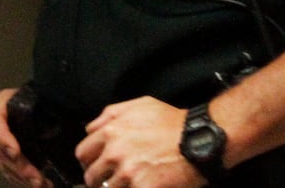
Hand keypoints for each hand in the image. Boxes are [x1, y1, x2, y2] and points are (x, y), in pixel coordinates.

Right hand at [0, 87, 49, 186]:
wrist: (54, 102)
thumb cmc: (51, 99)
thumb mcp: (49, 96)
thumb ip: (50, 106)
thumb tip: (58, 122)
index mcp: (5, 105)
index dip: (2, 138)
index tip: (16, 152)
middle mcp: (0, 123)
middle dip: (18, 166)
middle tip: (36, 179)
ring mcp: (2, 138)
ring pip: (3, 162)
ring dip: (21, 176)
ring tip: (42, 185)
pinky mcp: (10, 152)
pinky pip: (9, 169)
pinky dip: (21, 179)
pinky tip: (39, 184)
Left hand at [78, 96, 202, 187]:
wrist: (200, 140)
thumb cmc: (173, 122)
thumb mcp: (137, 105)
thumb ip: (109, 116)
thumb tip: (91, 129)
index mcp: (110, 131)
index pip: (83, 153)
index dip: (89, 161)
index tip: (95, 166)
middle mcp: (115, 152)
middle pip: (91, 174)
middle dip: (98, 178)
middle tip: (107, 181)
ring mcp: (128, 172)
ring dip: (115, 187)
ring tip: (127, 183)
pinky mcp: (143, 187)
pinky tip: (140, 186)